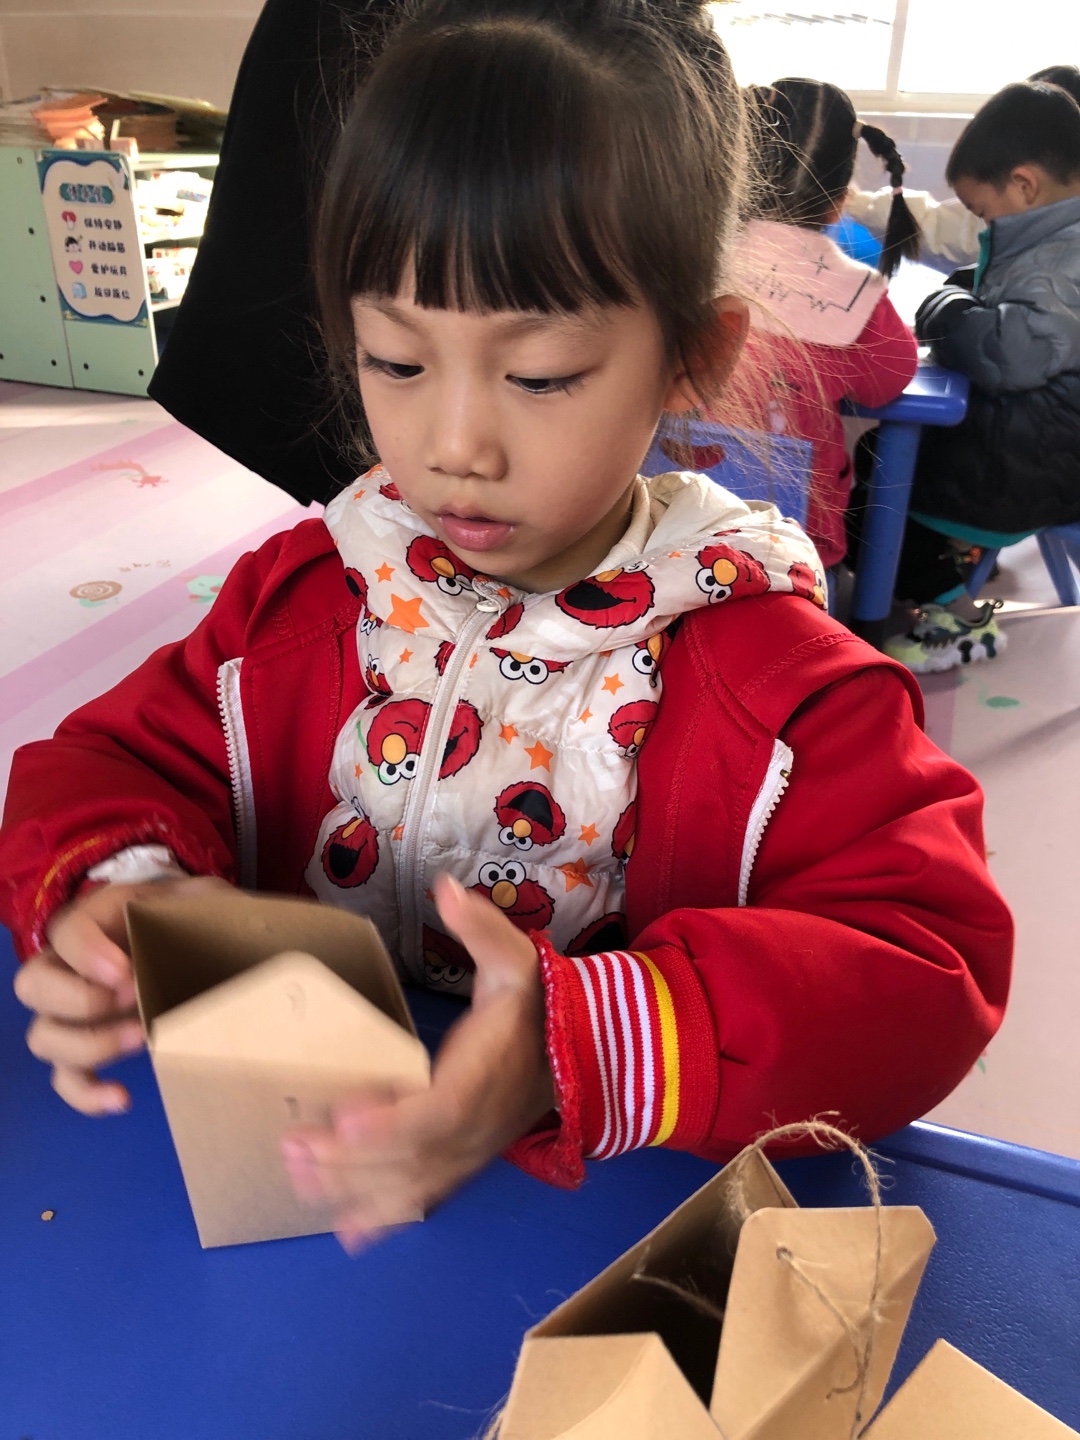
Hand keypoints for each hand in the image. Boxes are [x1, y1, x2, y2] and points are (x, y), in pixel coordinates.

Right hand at [13, 872, 231, 1113]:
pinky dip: (86, 1094)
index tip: (128, 974)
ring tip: (142, 1040)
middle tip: (134, 1000)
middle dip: (80, 1000)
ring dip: (87, 1045)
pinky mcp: (90, 1047)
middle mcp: (72, 964)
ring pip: (43, 1036)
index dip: (86, 955)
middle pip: (32, 985)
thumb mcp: (208, 900)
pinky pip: (66, 1078)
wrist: (205, 943)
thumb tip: (242, 921)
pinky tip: (122, 1097)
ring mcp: (76, 1010)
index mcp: (99, 919)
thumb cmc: (200, 917)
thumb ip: (212, 903)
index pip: (65, 931)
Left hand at [282, 873, 554, 1252]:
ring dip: (354, 1190)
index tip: (347, 1114)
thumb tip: (446, 890)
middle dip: (350, 1158)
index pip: (442, 1110)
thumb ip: (482, 928)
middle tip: (295, 1142)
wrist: (577, 1055)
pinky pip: (424, 1199)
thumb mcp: (518, 958)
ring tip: (300, 1177)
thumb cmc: (536, 1005)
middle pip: (413, 1157)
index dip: (395, 1120)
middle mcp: (477, 1126)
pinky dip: (386, 1217)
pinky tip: (347, 1231)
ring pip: (411, 1185)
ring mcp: (469, 1153)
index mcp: (487, 1077)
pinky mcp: (462, 1165)